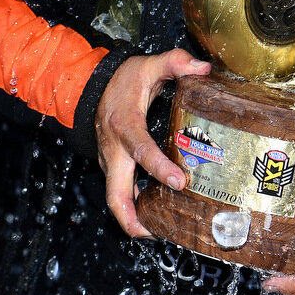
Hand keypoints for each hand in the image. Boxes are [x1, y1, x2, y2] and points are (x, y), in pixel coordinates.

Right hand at [94, 49, 210, 237]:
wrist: (92, 86)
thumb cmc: (122, 80)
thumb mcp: (148, 65)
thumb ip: (174, 62)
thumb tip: (202, 68)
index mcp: (125, 126)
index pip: (140, 150)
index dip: (158, 167)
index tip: (179, 181)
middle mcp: (113, 150)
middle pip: (115, 194)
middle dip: (132, 218)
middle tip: (157, 233)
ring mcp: (110, 162)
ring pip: (116, 198)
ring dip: (134, 219)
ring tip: (162, 233)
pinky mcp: (112, 168)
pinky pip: (121, 192)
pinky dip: (134, 208)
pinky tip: (156, 216)